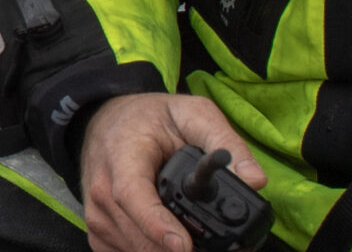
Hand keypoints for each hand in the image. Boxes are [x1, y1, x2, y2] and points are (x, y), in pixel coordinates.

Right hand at [77, 92, 266, 251]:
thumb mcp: (193, 114)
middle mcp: (102, 188)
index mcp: (123, 154)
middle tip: (223, 248)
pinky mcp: (98, 232)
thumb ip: (225, 143)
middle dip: (182, 248)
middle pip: (138, 234)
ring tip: (202, 242)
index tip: (182, 244)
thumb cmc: (151, 118)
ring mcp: (96, 214)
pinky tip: (174, 240)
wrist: (107, 123)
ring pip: (136, 251)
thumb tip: (255, 180)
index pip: (132, 195)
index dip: (156, 224)